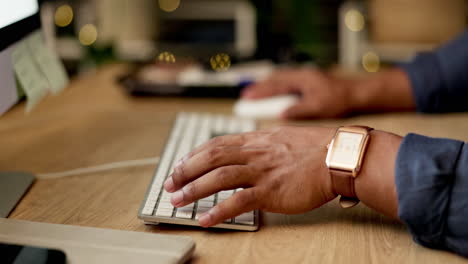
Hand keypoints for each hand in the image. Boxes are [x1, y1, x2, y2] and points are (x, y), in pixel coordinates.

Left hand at [163, 126, 337, 226]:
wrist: (337, 157)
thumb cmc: (314, 149)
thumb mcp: (282, 137)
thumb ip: (261, 144)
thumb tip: (247, 150)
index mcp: (256, 140)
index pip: (216, 144)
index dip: (194, 155)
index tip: (181, 164)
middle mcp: (254, 153)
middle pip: (210, 158)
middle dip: (186, 171)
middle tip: (171, 183)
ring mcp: (261, 172)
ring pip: (218, 178)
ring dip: (194, 190)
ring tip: (178, 201)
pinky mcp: (271, 191)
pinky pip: (239, 202)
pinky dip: (219, 211)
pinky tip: (206, 219)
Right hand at [241, 68, 352, 118]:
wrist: (359, 94)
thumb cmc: (341, 100)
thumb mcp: (318, 108)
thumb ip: (298, 110)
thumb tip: (280, 115)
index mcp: (302, 79)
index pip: (276, 85)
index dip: (260, 92)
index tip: (246, 97)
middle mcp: (302, 76)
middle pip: (275, 80)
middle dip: (260, 88)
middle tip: (245, 96)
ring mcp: (306, 79)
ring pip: (281, 81)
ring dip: (268, 88)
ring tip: (256, 96)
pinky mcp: (310, 84)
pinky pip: (288, 84)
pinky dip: (278, 90)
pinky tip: (275, 97)